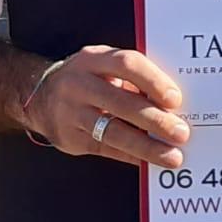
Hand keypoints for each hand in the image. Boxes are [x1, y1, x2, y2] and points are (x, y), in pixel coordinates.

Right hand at [23, 45, 187, 168]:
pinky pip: (105, 149)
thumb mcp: (103, 66)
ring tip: (172, 157)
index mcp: (93, 59)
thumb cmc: (88, 79)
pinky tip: (150, 162)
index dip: (153, 81)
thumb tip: (174, 104)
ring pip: (113, 132)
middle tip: (182, 133)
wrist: (40, 95)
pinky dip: (130, 157)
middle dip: (155, 120)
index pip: (126, 64)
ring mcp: (71, 112)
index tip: (176, 99)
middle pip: (121, 102)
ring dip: (146, 146)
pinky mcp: (69, 138)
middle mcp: (79, 84)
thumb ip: (132, 78)